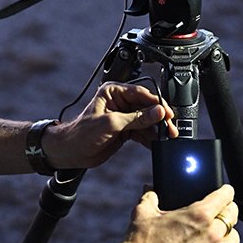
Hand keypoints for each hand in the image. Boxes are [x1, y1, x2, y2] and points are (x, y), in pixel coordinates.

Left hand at [43, 82, 175, 168]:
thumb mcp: (111, 123)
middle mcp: (119, 102)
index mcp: (113, 92)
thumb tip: (158, 112)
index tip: (167, 113)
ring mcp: (123, 116)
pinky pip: (143, 132)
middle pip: (147, 107)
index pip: (140, 94)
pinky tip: (158, 143)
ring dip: (157, 129)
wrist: (72, 151)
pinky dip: (150, 138)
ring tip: (168, 137)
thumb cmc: (82, 132)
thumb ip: (136, 118)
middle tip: (170, 128)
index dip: (156, 103)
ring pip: (147, 121)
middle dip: (160, 118)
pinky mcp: (125, 130)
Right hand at [104, 185, 239, 242]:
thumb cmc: (142, 242)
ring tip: (222, 231)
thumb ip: (150, 198)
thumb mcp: (143, 214)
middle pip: (233, 217)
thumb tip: (150, 189)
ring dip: (229, 234)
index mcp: (198, 215)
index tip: (226, 190)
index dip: (226, 191)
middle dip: (228, 210)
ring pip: (235, 240)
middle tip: (223, 209)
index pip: (224, 197)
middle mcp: (212, 234)